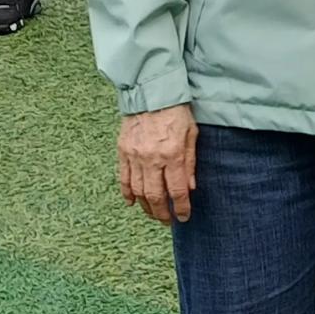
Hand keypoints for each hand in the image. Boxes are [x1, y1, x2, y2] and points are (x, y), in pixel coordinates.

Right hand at [118, 105, 198, 224]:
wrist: (150, 92)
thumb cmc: (176, 111)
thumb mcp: (192, 134)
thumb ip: (190, 162)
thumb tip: (190, 188)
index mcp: (172, 154)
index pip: (177, 191)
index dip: (181, 208)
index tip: (184, 217)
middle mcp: (152, 158)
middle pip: (155, 196)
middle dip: (162, 213)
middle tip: (167, 221)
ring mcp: (134, 156)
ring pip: (138, 191)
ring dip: (145, 207)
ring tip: (153, 213)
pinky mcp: (123, 151)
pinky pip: (123, 178)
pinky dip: (127, 193)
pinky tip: (132, 202)